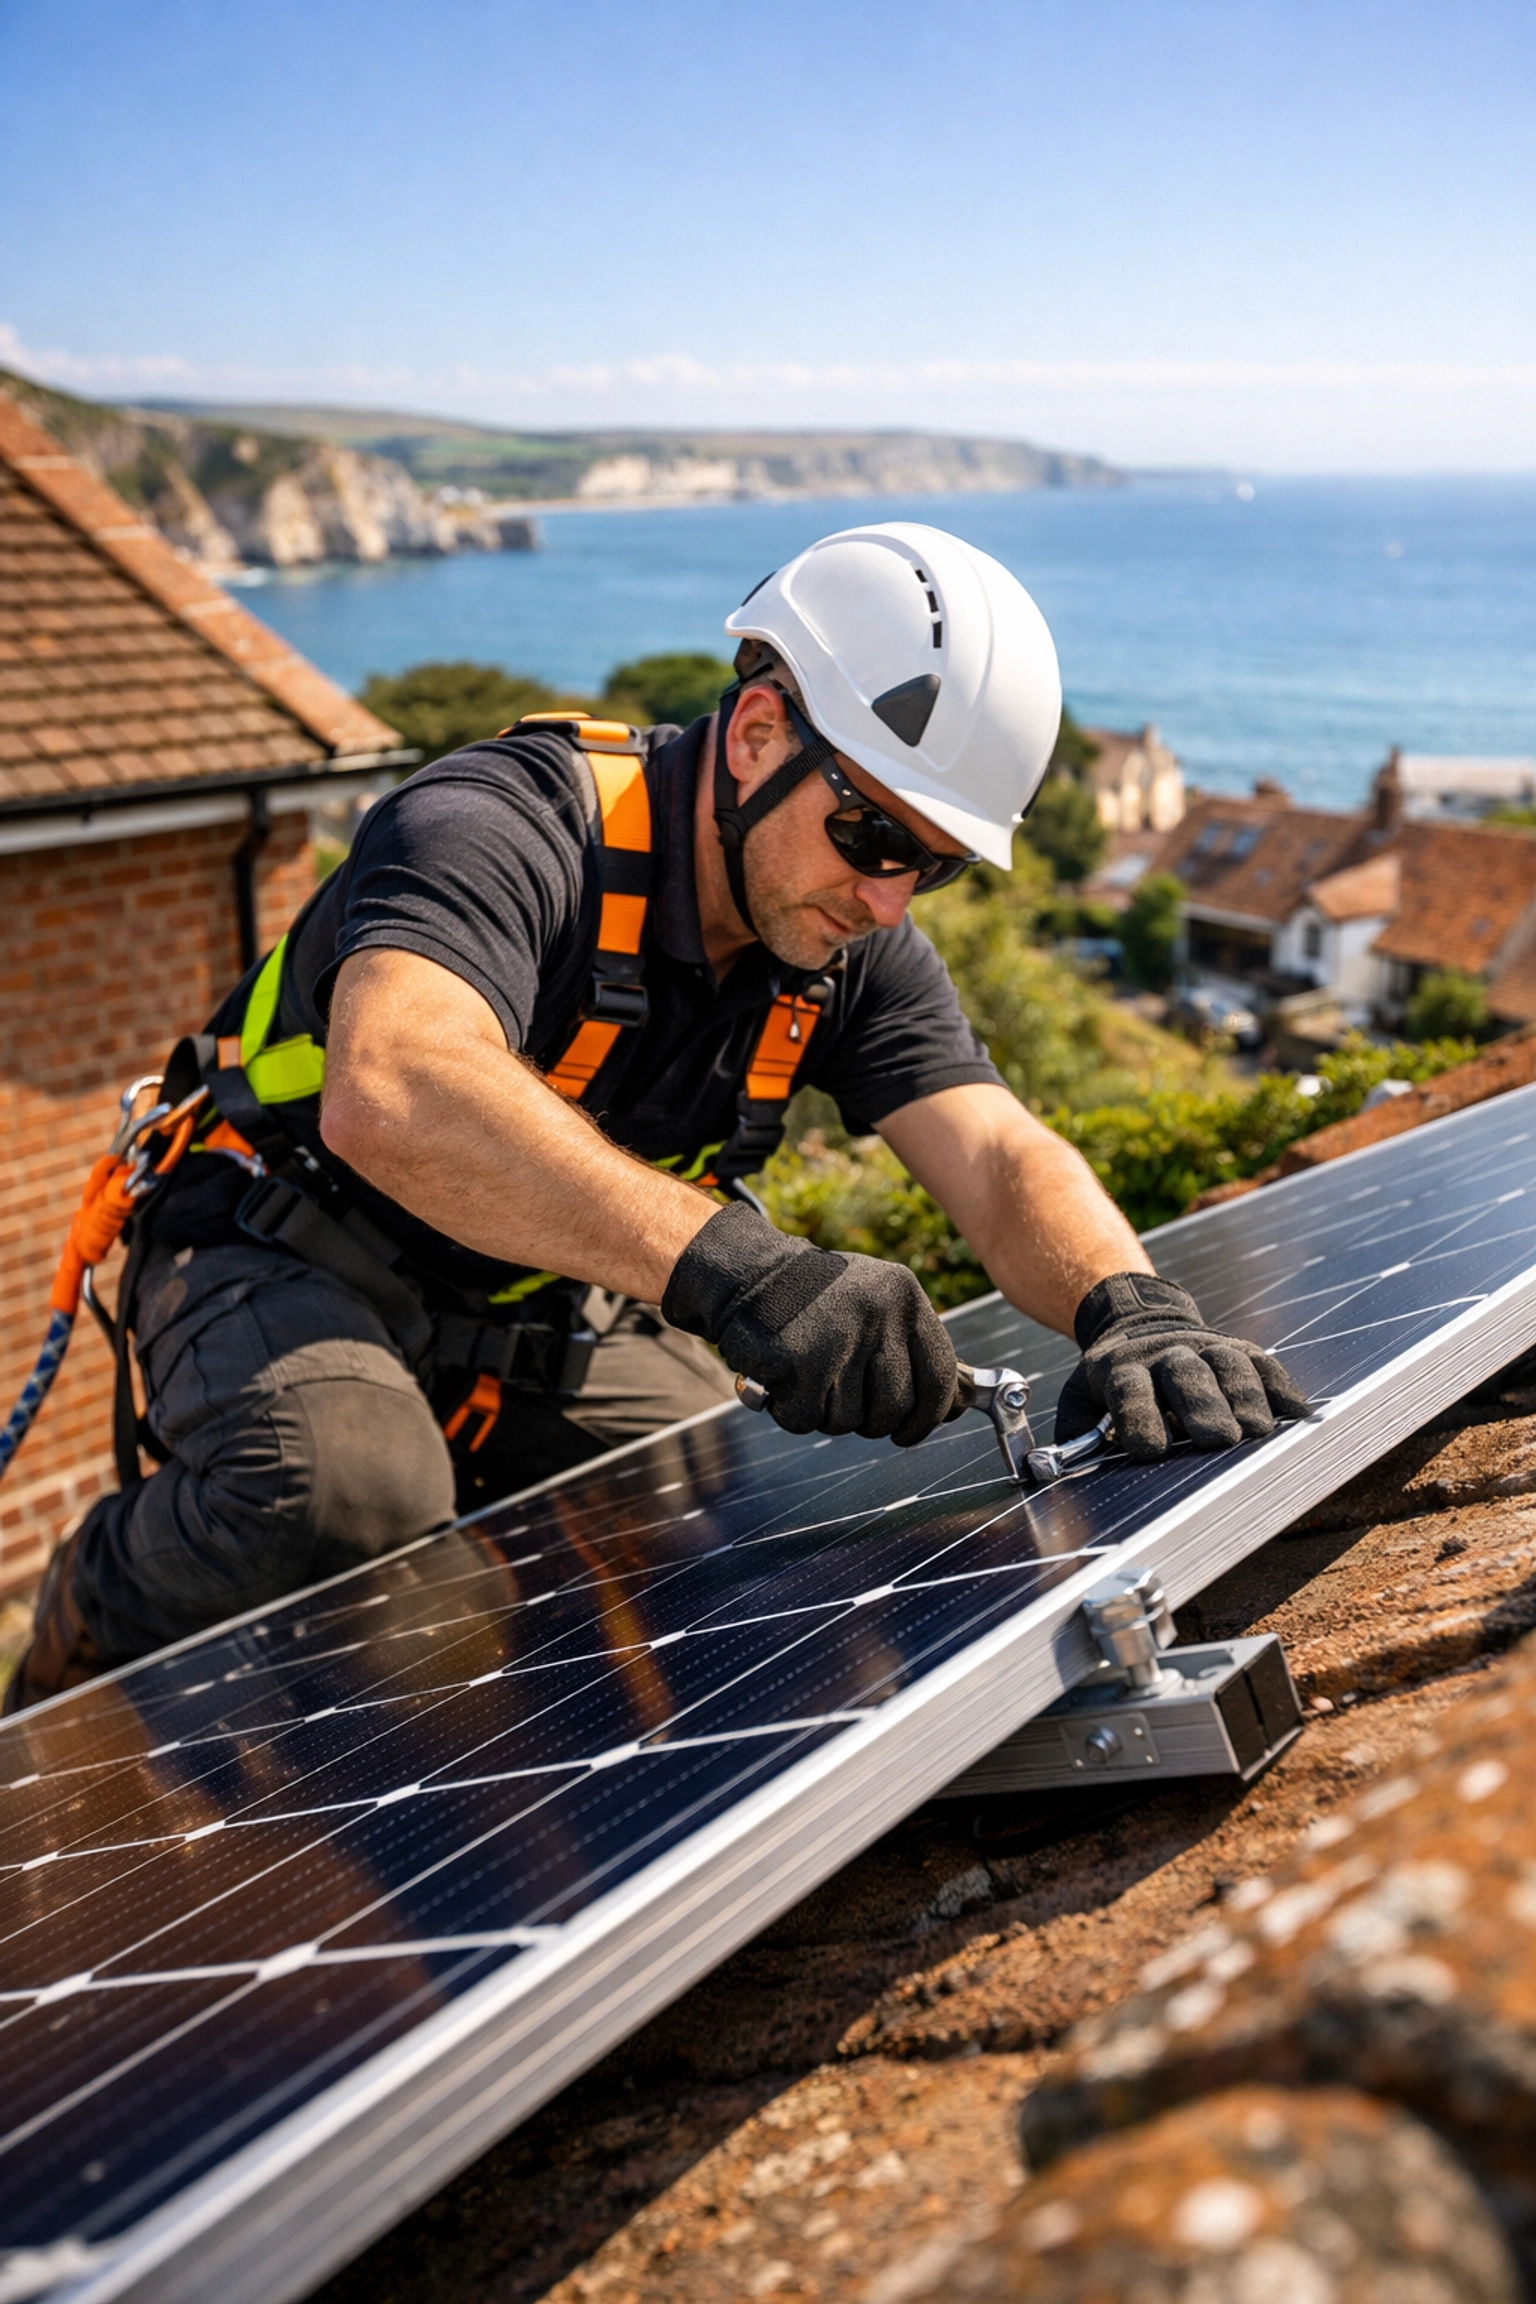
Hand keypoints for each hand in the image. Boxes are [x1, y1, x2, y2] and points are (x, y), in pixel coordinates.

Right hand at [662, 1202, 959, 1446]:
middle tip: (847, 1401)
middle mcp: (879, 1316)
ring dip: (827, 1412)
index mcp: (906, 1298)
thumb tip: (953, 1406)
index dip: (929, 1415)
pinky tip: (785, 1381)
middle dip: (872, 1420)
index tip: (910, 1429)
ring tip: (810, 1375)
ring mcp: (839, 1340)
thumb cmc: (818, 1298)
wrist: (748, 1274)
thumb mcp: (878, 1303)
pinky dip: (793, 1411)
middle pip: (895, 1408)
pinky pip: (807, 1419)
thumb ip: (912, 1350)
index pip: (939, 1377)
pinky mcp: (799, 1363)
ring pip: (850, 1420)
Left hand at [1055, 1272, 1310, 1461]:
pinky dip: (1283, 1389)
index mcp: (1122, 1367)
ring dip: (1246, 1397)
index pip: (1129, 1389)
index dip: (1138, 1417)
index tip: (1149, 1451)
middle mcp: (1167, 1354)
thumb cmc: (1113, 1378)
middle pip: (1186, 1375)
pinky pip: (1265, 1364)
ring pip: (1229, 1365)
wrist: (1140, 1321)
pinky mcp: (1241, 1348)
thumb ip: (1072, 1430)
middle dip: (1202, 1407)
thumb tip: (1056, 1470)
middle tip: (1218, 1440)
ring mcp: (1208, 1347)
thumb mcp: (1080, 1394)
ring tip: (1259, 1433)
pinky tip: (1298, 1415)